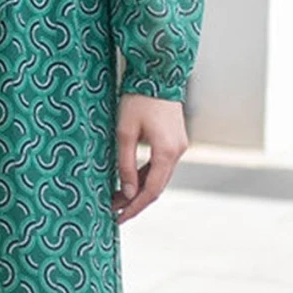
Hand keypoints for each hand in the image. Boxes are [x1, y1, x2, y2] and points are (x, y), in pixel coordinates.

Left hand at [112, 92, 188, 224]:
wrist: (157, 73)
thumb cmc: (138, 100)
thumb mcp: (124, 132)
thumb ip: (125, 164)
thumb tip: (127, 193)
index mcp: (166, 152)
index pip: (151, 191)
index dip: (134, 208)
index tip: (118, 219)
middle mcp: (177, 152)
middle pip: (157, 187)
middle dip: (135, 202)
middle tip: (114, 212)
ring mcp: (178, 146)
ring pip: (159, 177)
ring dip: (139, 189)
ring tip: (116, 198)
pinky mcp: (175, 140)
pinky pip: (161, 165)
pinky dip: (146, 176)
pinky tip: (129, 182)